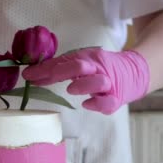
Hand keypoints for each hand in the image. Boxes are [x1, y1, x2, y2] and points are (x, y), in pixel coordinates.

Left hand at [22, 47, 149, 113]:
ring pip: (98, 82)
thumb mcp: (81, 64)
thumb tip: (31, 76)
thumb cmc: (100, 69)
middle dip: (62, 71)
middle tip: (46, 77)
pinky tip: (87, 105)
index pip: (63, 62)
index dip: (44, 69)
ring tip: (70, 89)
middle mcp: (97, 69)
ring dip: (83, 85)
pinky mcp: (116, 99)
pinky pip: (108, 103)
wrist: (134, 73)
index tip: (27, 75)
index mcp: (87, 58)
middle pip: (81, 66)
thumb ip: (58, 70)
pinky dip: (98, 104)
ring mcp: (108, 84)